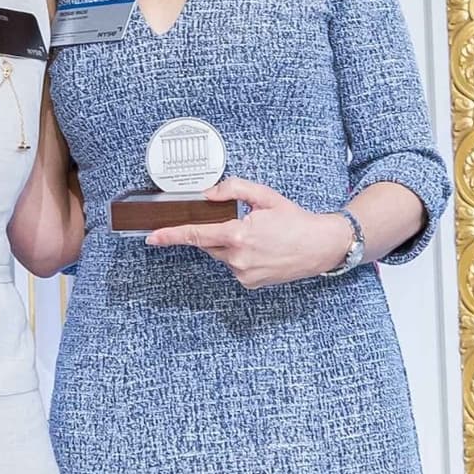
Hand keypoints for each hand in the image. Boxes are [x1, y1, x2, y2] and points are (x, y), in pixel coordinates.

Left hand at [145, 177, 359, 288]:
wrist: (320, 247)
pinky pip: (233, 266)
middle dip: (214, 232)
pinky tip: (260, 250)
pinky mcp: (250, 284)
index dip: (171, 235)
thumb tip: (208, 194)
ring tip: (258, 237)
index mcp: (239, 235)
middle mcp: (238, 258)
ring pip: (221, 256)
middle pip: (208, 243)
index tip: (152, 237)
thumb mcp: (264, 196)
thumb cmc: (295, 221)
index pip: (196, 234)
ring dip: (230, 245)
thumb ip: (233, 189)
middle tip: (239, 224)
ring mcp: (244, 274)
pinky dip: (239, 257)